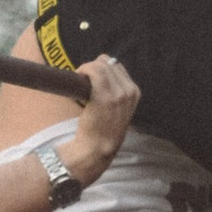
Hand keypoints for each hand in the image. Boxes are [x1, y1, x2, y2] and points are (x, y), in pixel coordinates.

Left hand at [67, 53, 140, 180]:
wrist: (97, 149)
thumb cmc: (102, 130)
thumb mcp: (118, 109)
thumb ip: (115, 91)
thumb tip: (100, 69)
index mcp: (134, 92)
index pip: (116, 67)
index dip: (101, 69)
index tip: (91, 79)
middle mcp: (129, 91)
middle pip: (108, 63)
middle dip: (93, 68)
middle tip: (82, 80)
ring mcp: (118, 93)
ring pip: (100, 64)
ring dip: (86, 68)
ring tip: (79, 80)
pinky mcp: (104, 97)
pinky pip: (93, 70)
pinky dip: (83, 70)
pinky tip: (77, 77)